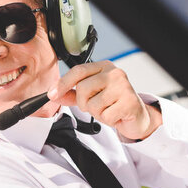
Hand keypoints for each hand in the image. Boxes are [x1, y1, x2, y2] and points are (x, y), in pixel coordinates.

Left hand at [47, 61, 161, 139]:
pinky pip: (105, 115)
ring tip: (108, 110)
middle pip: (83, 88)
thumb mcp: (90, 97)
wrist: (136, 116)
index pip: (78, 71)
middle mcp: (114, 73)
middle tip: (96, 106)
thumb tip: (53, 94)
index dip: (63, 83)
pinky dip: (107, 120)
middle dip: (84, 103)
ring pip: (92, 104)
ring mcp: (123, 86)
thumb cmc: (113, 104)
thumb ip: (71, 95)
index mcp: (103, 67)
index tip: (51, 94)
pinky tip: (115, 115)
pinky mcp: (130, 102)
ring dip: (97, 113)